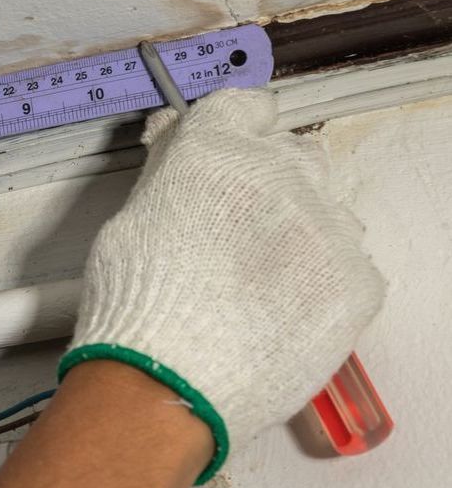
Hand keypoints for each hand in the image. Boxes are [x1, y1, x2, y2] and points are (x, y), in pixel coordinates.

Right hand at [62, 88, 384, 481]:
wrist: (169, 382)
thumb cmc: (135, 306)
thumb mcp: (129, 221)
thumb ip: (168, 174)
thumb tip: (177, 141)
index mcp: (217, 151)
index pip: (246, 106)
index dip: (237, 127)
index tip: (235, 145)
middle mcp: (280, 176)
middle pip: (295, 152)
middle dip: (272, 178)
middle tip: (241, 224)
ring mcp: (326, 228)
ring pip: (328, 208)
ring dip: (302, 228)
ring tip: (261, 277)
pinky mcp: (357, 280)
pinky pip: (349, 263)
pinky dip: (321, 280)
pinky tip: (283, 307)